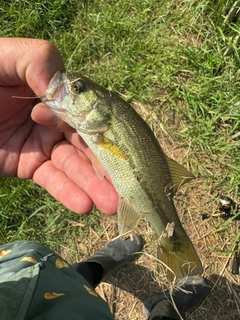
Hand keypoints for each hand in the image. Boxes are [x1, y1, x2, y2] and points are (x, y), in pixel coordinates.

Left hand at [0, 38, 117, 214]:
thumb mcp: (5, 57)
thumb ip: (38, 61)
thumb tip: (63, 90)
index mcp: (58, 94)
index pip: (89, 112)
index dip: (102, 130)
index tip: (116, 147)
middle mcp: (57, 120)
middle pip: (88, 143)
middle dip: (107, 164)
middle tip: (127, 185)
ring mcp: (44, 145)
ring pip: (74, 166)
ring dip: (93, 185)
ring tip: (111, 204)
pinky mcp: (30, 166)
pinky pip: (52, 180)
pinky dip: (68, 193)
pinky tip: (84, 205)